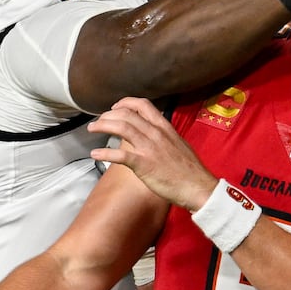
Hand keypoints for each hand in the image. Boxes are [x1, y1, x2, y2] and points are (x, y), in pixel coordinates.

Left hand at [88, 98, 216, 210]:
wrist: (197, 186)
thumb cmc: (189, 170)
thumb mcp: (178, 144)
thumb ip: (163, 137)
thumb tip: (152, 135)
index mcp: (164, 127)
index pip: (143, 104)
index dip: (125, 103)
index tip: (115, 107)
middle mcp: (156, 134)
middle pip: (126, 114)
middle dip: (108, 115)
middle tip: (99, 121)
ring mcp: (149, 148)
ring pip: (121, 127)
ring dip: (103, 126)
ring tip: (92, 129)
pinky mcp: (144, 165)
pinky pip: (120, 155)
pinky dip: (105, 153)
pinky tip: (95, 154)